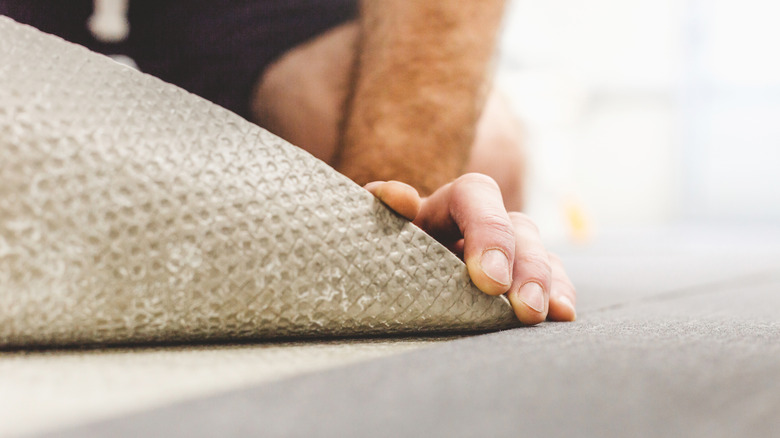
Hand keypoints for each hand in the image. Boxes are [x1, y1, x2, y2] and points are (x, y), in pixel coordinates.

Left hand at [364, 174, 575, 324]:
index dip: (488, 229)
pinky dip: (559, 294)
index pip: (475, 194)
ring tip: (541, 315)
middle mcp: (483, 222)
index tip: (488, 279)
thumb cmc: (381, 255)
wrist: (389, 283)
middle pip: (517, 226)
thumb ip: (378, 211)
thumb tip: (398, 197)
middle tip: (522, 307)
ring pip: (539, 252)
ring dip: (545, 282)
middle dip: (524, 267)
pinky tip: (562, 316)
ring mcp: (508, 250)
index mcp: (445, 204)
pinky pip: (552, 279)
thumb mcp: (374, 233)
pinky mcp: (522, 280)